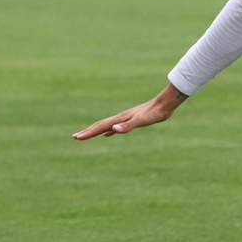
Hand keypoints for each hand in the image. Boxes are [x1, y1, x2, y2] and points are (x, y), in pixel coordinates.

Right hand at [73, 83, 187, 139]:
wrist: (165, 104)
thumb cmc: (154, 113)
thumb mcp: (141, 121)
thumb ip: (128, 126)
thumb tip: (113, 130)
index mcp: (120, 119)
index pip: (101, 126)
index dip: (88, 133)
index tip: (76, 137)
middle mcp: (121, 118)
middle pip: (100, 125)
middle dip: (88, 131)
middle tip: (75, 137)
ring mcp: (125, 118)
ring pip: (107, 125)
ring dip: (96, 130)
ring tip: (87, 134)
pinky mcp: (132, 119)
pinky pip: (116, 125)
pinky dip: (109, 130)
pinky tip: (109, 133)